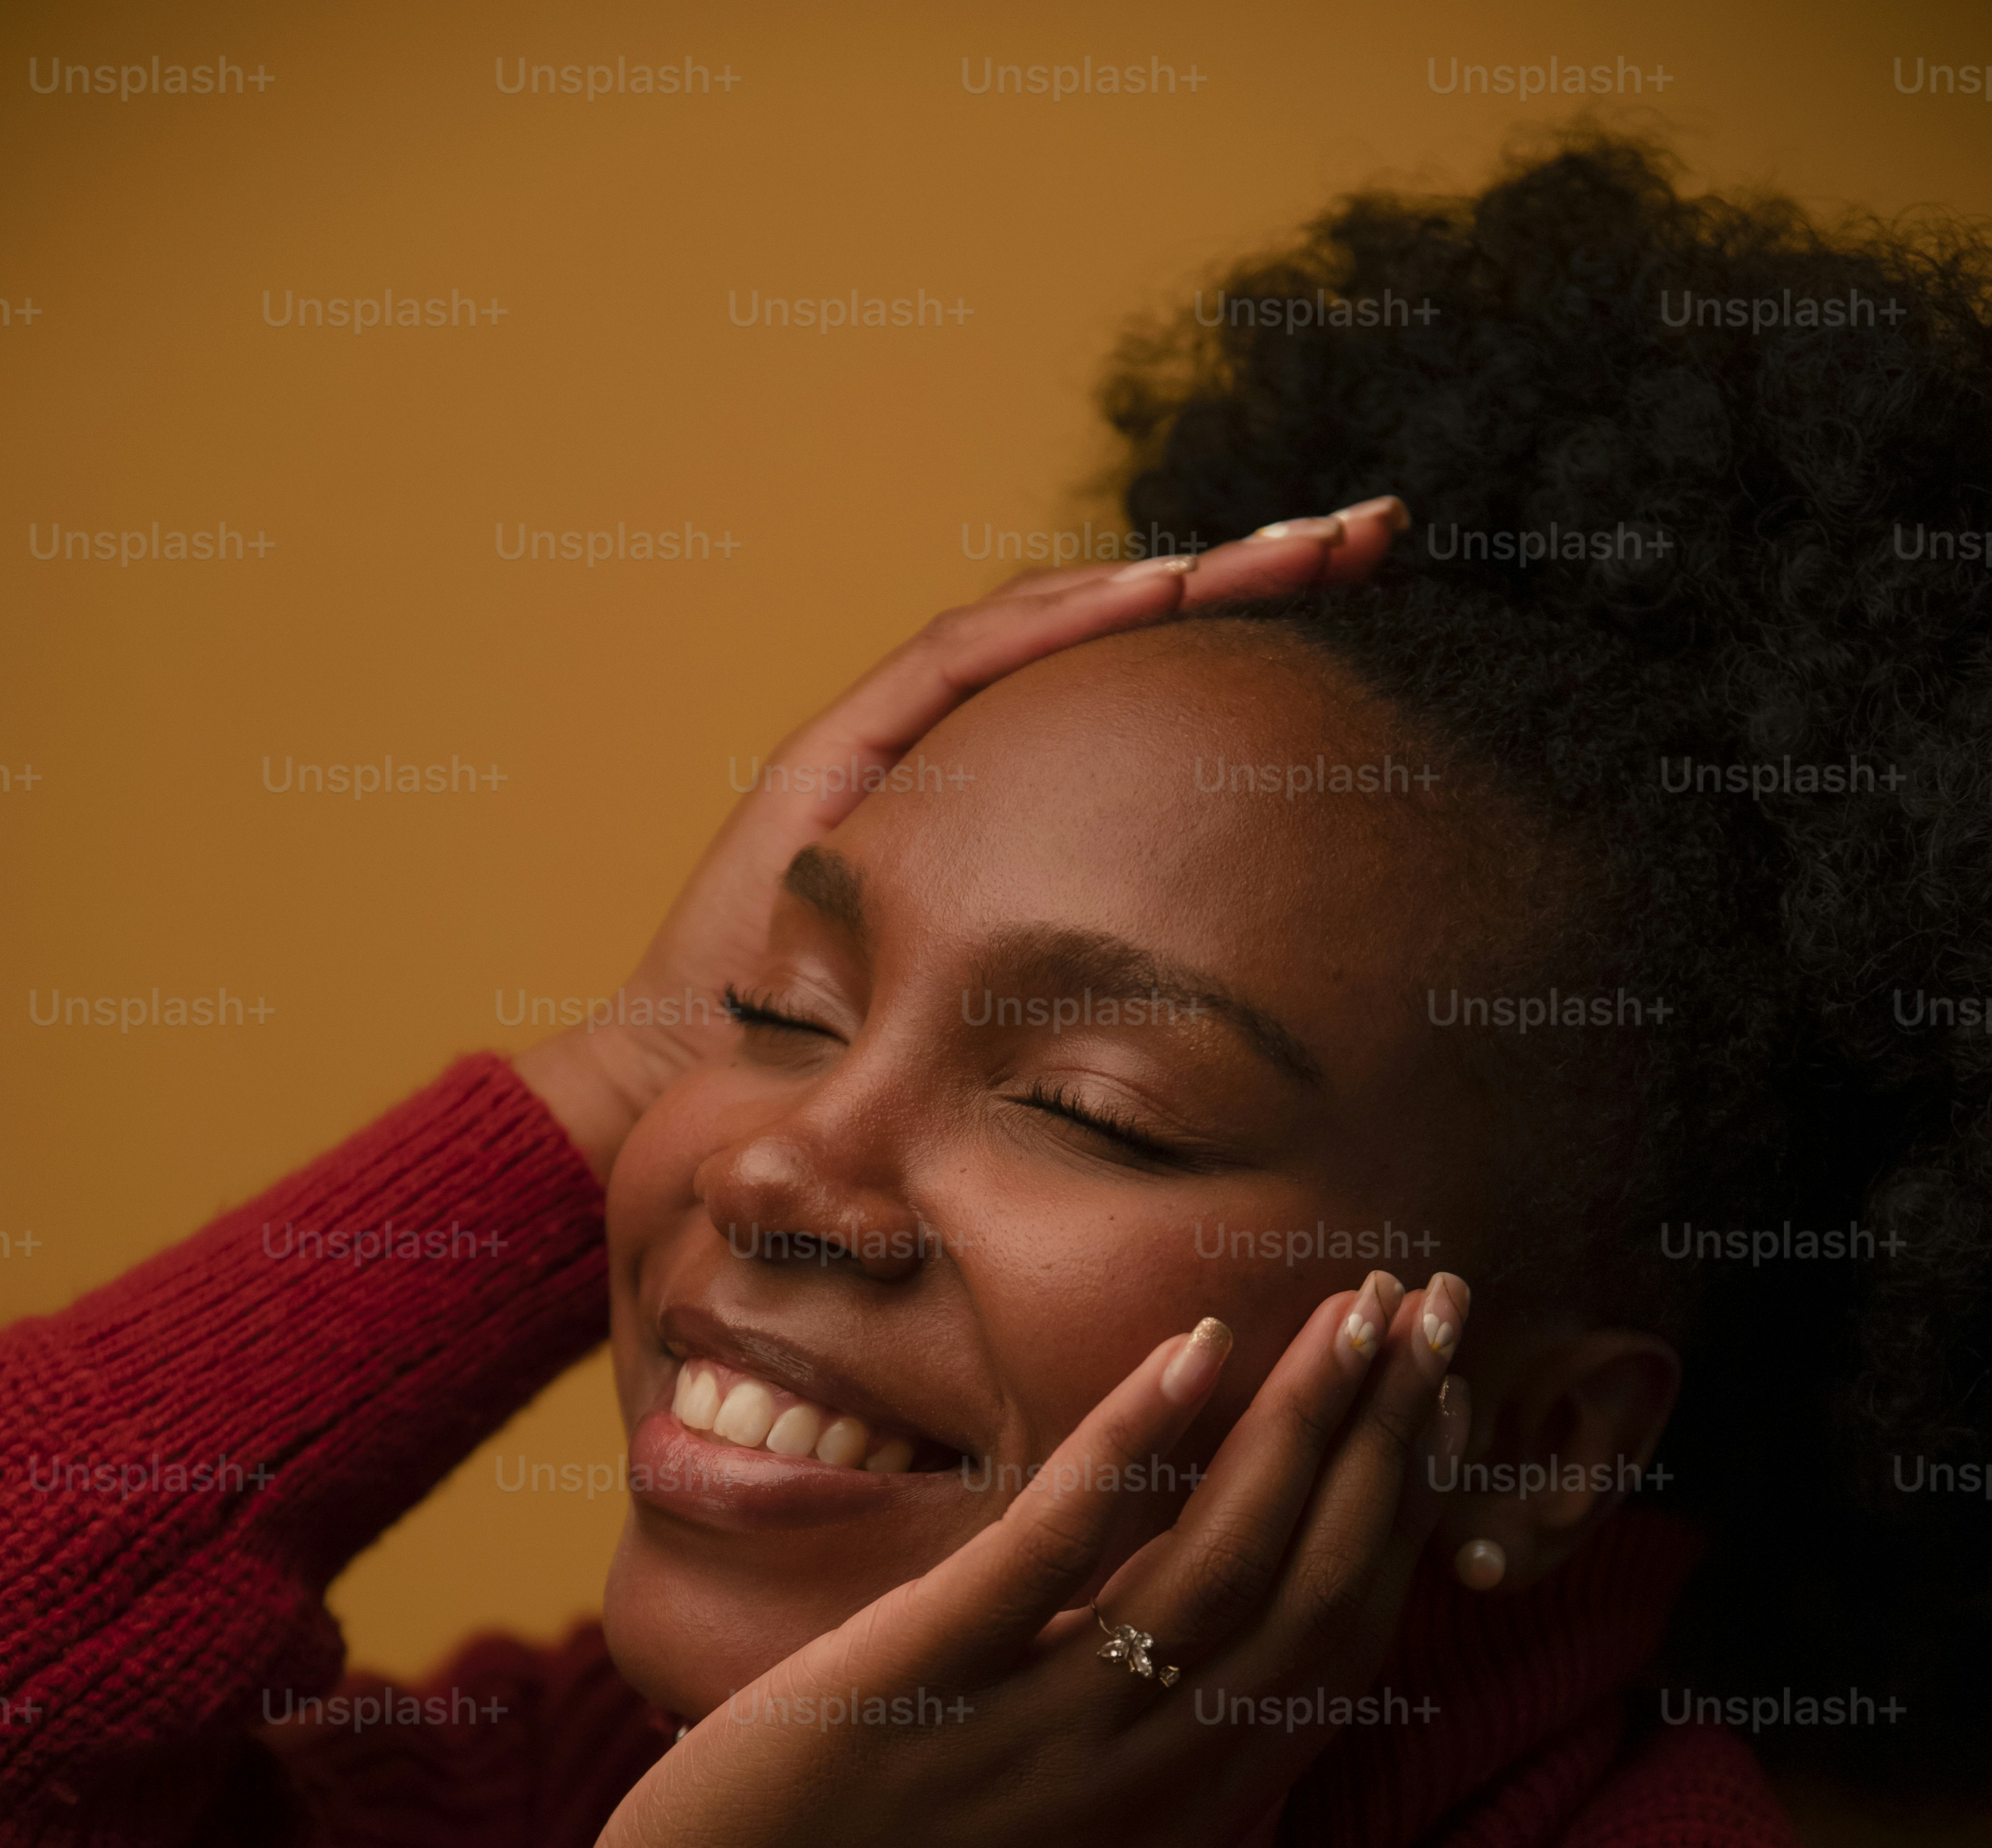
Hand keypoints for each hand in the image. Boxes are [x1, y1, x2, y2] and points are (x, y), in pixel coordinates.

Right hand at [514, 500, 1410, 1176]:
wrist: (695, 1091)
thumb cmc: (854, 1079)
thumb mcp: (1023, 1027)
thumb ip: (1114, 999)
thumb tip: (1256, 1023)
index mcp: (1017, 806)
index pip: (1153, 697)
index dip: (1260, 641)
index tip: (1370, 604)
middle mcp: (965, 751)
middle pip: (1124, 633)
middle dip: (1254, 572)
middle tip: (1378, 530)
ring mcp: (898, 739)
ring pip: (1056, 623)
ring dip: (1181, 573)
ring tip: (1298, 542)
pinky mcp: (837, 750)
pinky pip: (962, 662)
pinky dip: (1062, 621)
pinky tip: (1158, 589)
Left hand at [555, 1263, 1466, 1847]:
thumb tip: (1271, 1824)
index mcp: (1189, 1838)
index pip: (1341, 1653)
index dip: (1406, 1519)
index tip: (1438, 1408)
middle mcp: (1144, 1791)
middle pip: (1314, 1591)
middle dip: (1391, 1442)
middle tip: (1440, 1309)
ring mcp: (1037, 1732)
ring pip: (1218, 1560)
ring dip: (1305, 1418)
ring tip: (1362, 1304)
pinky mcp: (923, 1672)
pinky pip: (1055, 1549)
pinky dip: (1136, 1444)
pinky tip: (1201, 1348)